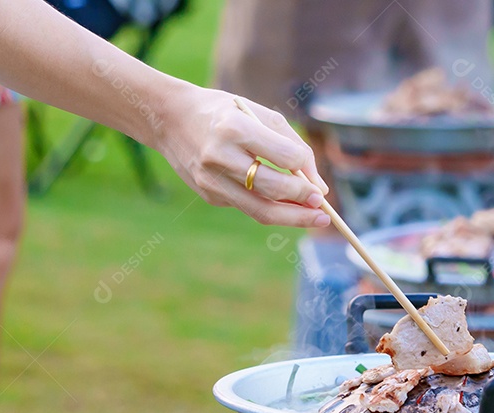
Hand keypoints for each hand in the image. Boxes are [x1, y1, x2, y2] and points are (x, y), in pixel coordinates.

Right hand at [155, 85, 330, 227]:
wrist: (170, 119)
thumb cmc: (223, 112)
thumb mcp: (257, 113)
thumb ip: (292, 145)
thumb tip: (319, 187)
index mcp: (234, 128)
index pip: (284, 156)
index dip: (305, 169)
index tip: (317, 180)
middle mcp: (219, 156)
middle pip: (273, 189)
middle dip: (303, 200)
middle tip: (323, 207)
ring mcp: (211, 180)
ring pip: (260, 210)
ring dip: (293, 218)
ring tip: (316, 218)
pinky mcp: (208, 195)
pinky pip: (247, 206)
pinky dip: (270, 207)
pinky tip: (285, 206)